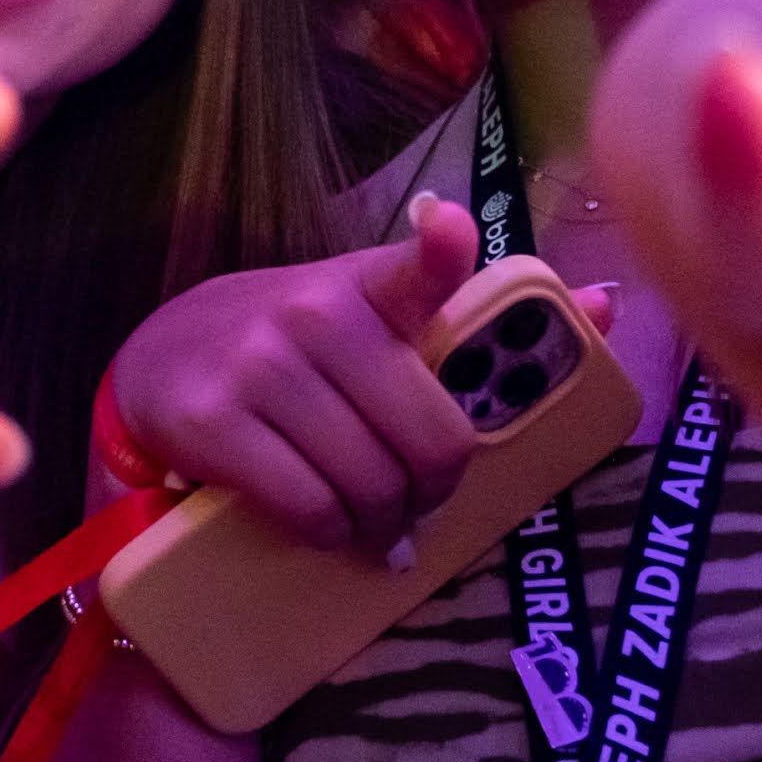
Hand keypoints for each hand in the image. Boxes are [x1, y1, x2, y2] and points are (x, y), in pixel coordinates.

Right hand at [103, 196, 501, 553]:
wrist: (158, 359)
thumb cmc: (290, 346)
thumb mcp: (370, 311)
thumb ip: (469, 314)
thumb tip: (602, 305)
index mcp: (365, 286)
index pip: (415, 265)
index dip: (440, 250)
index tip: (450, 228)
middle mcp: (314, 316)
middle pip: (429, 439)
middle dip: (432, 490)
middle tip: (415, 500)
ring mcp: (260, 369)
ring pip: (371, 485)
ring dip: (380, 523)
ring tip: (368, 520)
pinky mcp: (214, 425)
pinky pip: (309, 508)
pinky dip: (329, 533)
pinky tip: (326, 524)